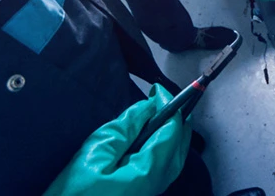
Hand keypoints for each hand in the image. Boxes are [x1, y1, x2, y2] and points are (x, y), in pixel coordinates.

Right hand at [43, 85, 190, 195]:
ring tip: (158, 113)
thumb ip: (124, 129)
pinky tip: (151, 138)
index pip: (171, 129)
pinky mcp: (145, 194)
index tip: (157, 89)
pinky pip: (166, 165)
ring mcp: (154, 190)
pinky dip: (164, 146)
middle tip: (159, 98)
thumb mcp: (94, 155)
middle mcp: (159, 182)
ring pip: (176, 155)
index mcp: (149, 171)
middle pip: (180, 143)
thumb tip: (147, 107)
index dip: (168, 105)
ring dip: (171, 132)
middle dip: (175, 117)